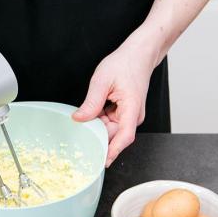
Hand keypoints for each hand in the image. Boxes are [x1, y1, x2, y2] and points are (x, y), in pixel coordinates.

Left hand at [72, 32, 158, 166]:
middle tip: (79, 133)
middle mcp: (134, 115)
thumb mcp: (102, 81)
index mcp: (132, 109)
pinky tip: (93, 112)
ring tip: (87, 116)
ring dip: (98, 125)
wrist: (139, 54)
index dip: (113, 151)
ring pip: (111, 128)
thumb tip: (79, 119)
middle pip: (114, 135)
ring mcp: (130, 115)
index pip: (124, 137)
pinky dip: (101, 119)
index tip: (102, 162)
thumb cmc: (125, 63)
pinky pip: (111, 121)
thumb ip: (91, 102)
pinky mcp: (126, 112)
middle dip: (98, 135)